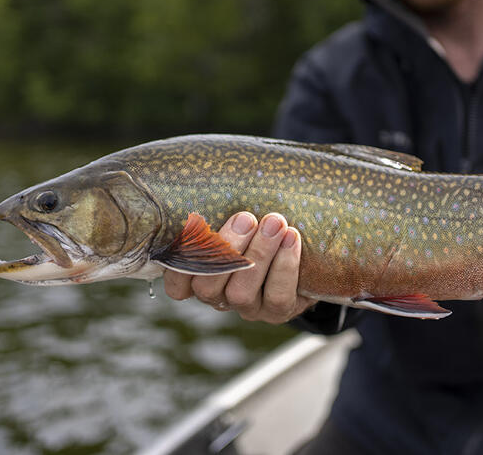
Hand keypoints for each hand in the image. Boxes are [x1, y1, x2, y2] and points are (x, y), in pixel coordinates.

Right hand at [163, 212, 314, 323]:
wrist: (305, 251)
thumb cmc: (258, 221)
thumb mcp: (235, 213)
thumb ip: (218, 204)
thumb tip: (206, 169)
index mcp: (199, 277)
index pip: (176, 285)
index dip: (180, 263)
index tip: (195, 226)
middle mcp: (218, 297)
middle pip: (207, 287)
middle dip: (226, 249)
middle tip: (245, 218)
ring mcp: (247, 308)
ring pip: (241, 294)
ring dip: (259, 254)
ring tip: (274, 222)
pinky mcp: (277, 312)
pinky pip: (277, 297)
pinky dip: (284, 267)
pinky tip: (292, 238)